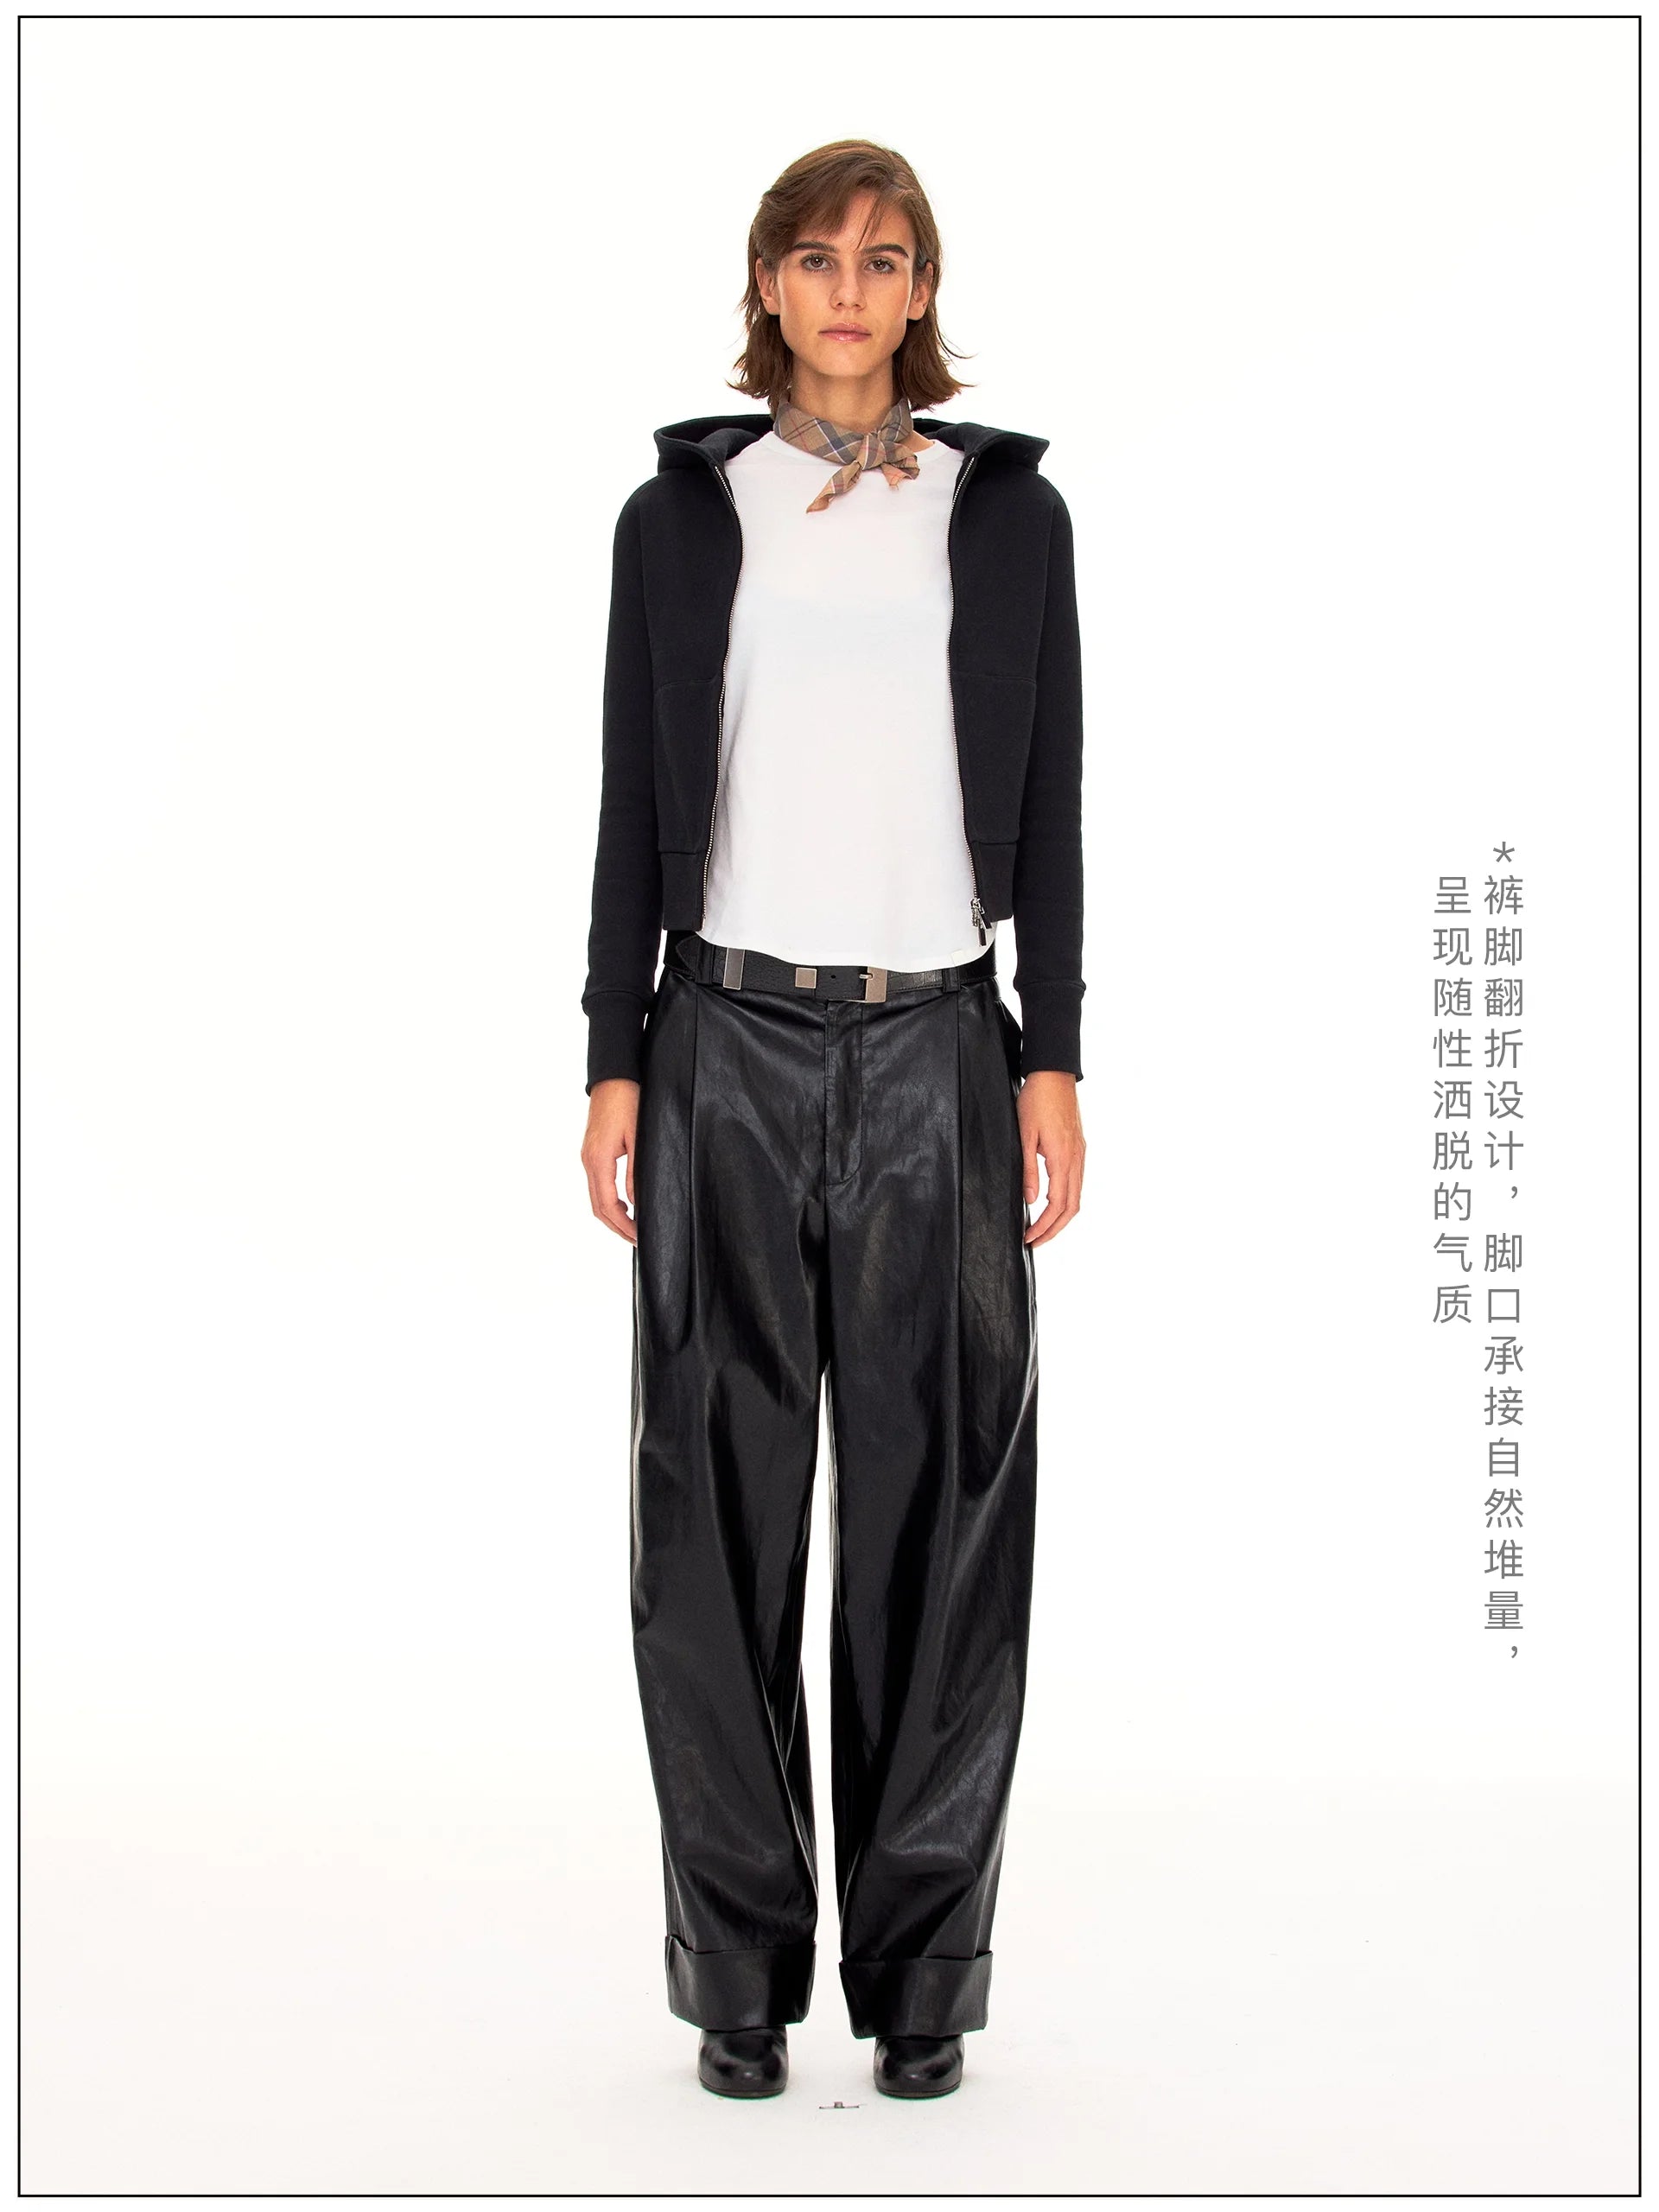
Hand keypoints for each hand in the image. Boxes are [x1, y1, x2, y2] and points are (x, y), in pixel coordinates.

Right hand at [582, 1078, 640, 1243]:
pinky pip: (597, 1185)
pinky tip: (626, 1204)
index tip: (641, 1238)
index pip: (608, 1206)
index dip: (624, 1226)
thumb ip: (636, 1172)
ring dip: (612, 1216)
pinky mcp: (591, 1151)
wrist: (613, 1076)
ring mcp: (587, 1156)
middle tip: (638, 1241)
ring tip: (633, 1228)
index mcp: (598, 1160)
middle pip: (597, 1207)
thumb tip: (639, 1203)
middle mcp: (588, 1161)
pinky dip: (609, 1201)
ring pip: (596, 1198)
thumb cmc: (629, 1101)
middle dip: (617, 1228)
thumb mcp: (638, 1138)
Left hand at [1017, 1071, 1083, 1245]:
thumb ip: (1028, 1169)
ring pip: (1076, 1196)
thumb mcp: (1024, 1135)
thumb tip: (1030, 1200)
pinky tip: (1051, 1203)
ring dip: (1061, 1217)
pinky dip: (1066, 1200)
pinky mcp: (1078, 1148)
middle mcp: (1076, 1159)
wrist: (1054, 1074)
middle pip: (1072, 1207)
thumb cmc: (1036, 1100)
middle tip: (1034, 1241)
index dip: (1044, 1226)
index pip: (1057, 1205)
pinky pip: (1076, 1182)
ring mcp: (1080, 1154)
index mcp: (1063, 1158)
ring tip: (1041, 1228)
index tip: (1029, 1238)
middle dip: (1054, 1229)